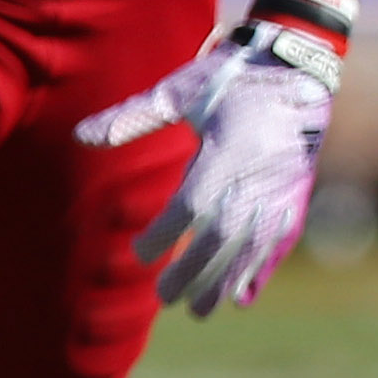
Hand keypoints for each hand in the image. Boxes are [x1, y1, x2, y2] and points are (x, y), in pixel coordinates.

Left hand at [74, 30, 334, 316]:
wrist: (298, 68)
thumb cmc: (231, 78)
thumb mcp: (180, 91)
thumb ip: (132, 118)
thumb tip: (79, 135)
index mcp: (224, 154)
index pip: (190, 208)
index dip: (164, 236)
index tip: (140, 251)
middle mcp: (255, 179)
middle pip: (220, 238)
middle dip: (192, 272)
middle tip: (165, 298)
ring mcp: (281, 191)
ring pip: (251, 247)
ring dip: (225, 281)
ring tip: (200, 309)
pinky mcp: (297, 195)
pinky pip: (281, 242)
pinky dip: (263, 270)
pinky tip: (244, 296)